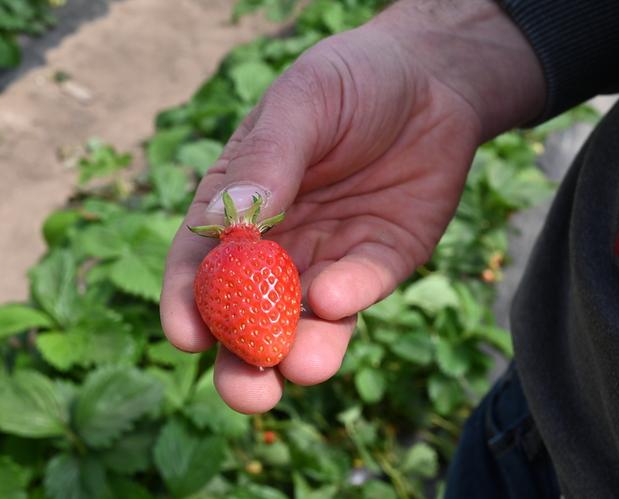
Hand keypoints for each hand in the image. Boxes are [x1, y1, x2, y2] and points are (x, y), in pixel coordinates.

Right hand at [160, 0, 544, 412]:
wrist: (432, 79)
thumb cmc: (351, 80)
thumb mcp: (303, 103)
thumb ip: (267, 161)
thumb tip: (231, 223)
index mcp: (237, 202)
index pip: (199, 261)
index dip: (188, 302)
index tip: (186, 336)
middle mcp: (276, 241)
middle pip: (247, 313)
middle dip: (243, 357)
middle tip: (247, 390)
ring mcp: (327, 256)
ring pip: (306, 320)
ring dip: (300, 351)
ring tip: (301, 367)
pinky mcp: (378, 262)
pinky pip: (360, 290)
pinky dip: (348, 300)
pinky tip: (339, 295)